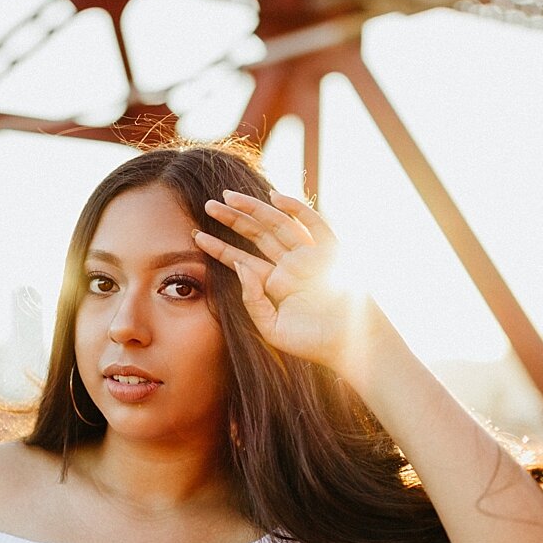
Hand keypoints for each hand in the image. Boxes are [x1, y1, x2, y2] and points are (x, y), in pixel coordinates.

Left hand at [193, 188, 377, 372]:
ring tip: (228, 196)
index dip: (219, 248)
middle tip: (207, 205)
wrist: (347, 346)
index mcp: (274, 284)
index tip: (196, 236)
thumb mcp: (271, 328)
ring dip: (253, 209)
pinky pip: (311, 224)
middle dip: (232, 220)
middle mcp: (289, 266)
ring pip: (276, 225)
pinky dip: (296, 209)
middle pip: (255, 236)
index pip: (241, 260)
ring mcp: (308, 256)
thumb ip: (252, 300)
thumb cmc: (311, 342)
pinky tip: (274, 198)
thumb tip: (239, 265)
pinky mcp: (328, 251)